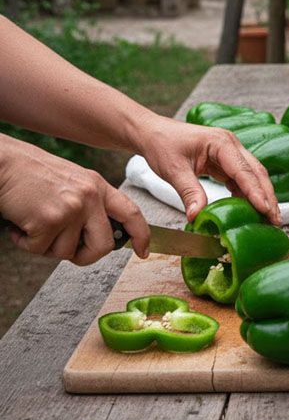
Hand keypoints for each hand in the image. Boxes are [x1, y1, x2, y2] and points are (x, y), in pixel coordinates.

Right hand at [0, 136, 149, 264]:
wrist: (2, 162)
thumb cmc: (31, 174)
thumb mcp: (73, 183)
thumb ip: (90, 206)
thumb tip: (98, 238)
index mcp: (98, 186)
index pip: (132, 213)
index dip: (141, 235)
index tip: (143, 251)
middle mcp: (90, 196)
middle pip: (104, 245)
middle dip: (86, 257)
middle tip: (69, 253)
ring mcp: (72, 208)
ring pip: (67, 252)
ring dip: (46, 246)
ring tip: (34, 224)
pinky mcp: (49, 219)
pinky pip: (40, 249)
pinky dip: (25, 243)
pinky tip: (20, 225)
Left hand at [136, 115, 280, 224]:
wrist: (153, 133)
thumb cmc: (162, 144)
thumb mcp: (173, 170)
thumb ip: (189, 192)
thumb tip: (198, 216)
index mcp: (221, 143)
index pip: (244, 171)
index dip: (256, 192)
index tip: (266, 210)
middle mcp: (231, 146)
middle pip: (257, 173)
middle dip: (267, 197)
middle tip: (275, 220)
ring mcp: (231, 154)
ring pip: (253, 177)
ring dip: (261, 197)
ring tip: (268, 219)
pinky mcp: (226, 163)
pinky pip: (241, 180)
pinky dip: (248, 195)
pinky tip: (250, 210)